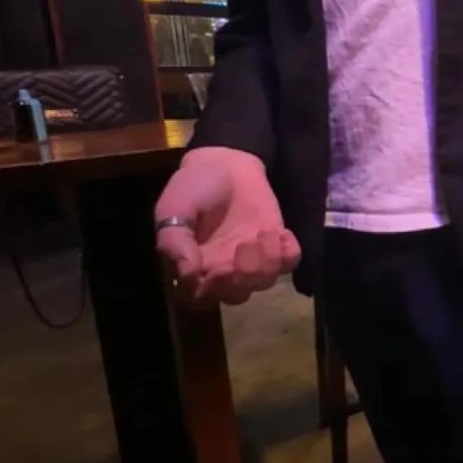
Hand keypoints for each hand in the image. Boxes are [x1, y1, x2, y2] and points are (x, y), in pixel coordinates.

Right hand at [154, 147, 300, 307]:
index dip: (212, 289)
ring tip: (264, 233)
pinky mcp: (274, 247)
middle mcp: (221, 271)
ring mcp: (251, 260)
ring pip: (263, 282)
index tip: (219, 268)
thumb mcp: (173, 209)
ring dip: (267, 262)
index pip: (200, 297)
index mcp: (191, 268)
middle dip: (243, 276)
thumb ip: (174, 241)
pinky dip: (288, 255)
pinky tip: (280, 233)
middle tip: (244, 245)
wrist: (224, 164)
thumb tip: (186, 276)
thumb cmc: (193, 187)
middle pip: (235, 295)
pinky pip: (288, 264)